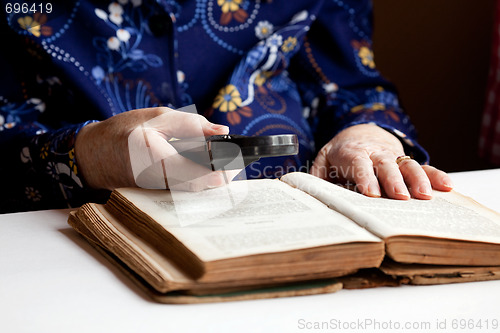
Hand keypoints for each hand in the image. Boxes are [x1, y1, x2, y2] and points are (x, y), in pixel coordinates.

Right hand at [75, 107, 238, 190]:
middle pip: (197, 186)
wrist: (94, 156)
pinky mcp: (159, 194)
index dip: (217, 172)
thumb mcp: (157, 118)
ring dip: (213, 180)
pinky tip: (210, 170)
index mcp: (152, 157)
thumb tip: (221, 131)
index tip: (234, 164)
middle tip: (235, 164)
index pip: (191, 172)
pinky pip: (185, 191)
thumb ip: (191, 124)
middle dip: (220, 177)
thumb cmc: (123, 132)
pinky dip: (201, 181)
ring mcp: (156, 191)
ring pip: (193, 191)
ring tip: (226, 165)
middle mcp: (154, 180)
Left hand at [310, 123, 452, 199]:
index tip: (371, 193)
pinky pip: (422, 167)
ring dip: (418, 180)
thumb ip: (318, 176)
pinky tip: (448, 186)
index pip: (358, 164)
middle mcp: (375, 153)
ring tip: (426, 196)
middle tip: (400, 197)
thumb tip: (312, 194)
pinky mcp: (404, 162)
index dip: (365, 178)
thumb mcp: (322, 160)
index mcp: (352, 152)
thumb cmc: (339, 153)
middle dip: (393, 181)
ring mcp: (393, 156)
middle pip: (385, 165)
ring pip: (406, 165)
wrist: (358, 132)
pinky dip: (435, 175)